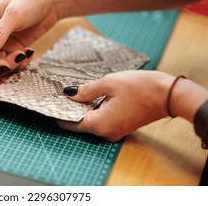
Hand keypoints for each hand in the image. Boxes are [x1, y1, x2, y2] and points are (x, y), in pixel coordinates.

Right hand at [0, 0, 61, 73]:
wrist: (52, 1)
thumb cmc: (31, 0)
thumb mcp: (13, 15)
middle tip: (8, 64)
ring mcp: (0, 43)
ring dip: (8, 65)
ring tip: (22, 55)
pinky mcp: (13, 49)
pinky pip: (10, 64)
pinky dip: (18, 64)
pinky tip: (28, 54)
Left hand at [58, 70, 174, 141]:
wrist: (168, 94)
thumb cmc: (139, 88)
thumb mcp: (108, 83)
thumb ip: (86, 91)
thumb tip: (69, 94)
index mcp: (100, 124)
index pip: (71, 124)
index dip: (59, 114)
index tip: (50, 104)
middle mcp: (106, 133)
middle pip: (80, 124)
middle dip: (70, 111)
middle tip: (59, 95)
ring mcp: (114, 131)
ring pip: (90, 122)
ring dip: (82, 110)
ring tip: (72, 94)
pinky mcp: (120, 127)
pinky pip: (101, 121)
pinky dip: (93, 111)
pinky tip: (89, 98)